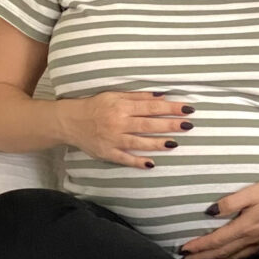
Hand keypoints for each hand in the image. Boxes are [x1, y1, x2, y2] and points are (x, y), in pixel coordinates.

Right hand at [62, 91, 193, 168]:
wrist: (70, 121)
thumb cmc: (96, 106)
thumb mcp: (115, 95)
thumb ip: (137, 96)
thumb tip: (160, 96)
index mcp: (121, 106)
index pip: (151, 107)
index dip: (170, 108)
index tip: (187, 109)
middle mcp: (118, 122)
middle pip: (148, 124)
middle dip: (169, 124)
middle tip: (187, 125)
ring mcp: (113, 139)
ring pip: (139, 142)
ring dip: (157, 143)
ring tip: (174, 143)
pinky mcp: (107, 153)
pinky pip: (124, 159)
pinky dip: (137, 162)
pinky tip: (151, 164)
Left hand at [179, 179, 258, 258]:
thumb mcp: (251, 192)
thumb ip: (229, 202)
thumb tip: (210, 212)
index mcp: (244, 228)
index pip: (216, 241)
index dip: (199, 247)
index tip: (184, 250)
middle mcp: (250, 240)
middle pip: (221, 254)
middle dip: (202, 258)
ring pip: (231, 258)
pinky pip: (242, 257)